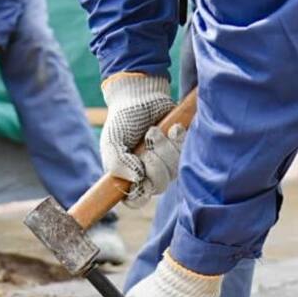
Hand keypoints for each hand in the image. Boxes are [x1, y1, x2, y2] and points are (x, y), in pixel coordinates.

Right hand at [101, 72, 184, 206]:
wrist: (140, 96)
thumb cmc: (123, 120)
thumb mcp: (111, 141)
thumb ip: (117, 163)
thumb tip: (137, 179)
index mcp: (129, 177)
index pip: (136, 201)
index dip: (140, 194)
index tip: (140, 178)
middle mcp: (149, 174)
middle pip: (159, 186)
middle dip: (154, 164)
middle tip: (146, 144)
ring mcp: (166, 163)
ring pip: (174, 171)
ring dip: (164, 148)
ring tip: (154, 131)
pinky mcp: (180, 150)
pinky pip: (185, 154)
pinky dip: (178, 139)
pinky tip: (172, 128)